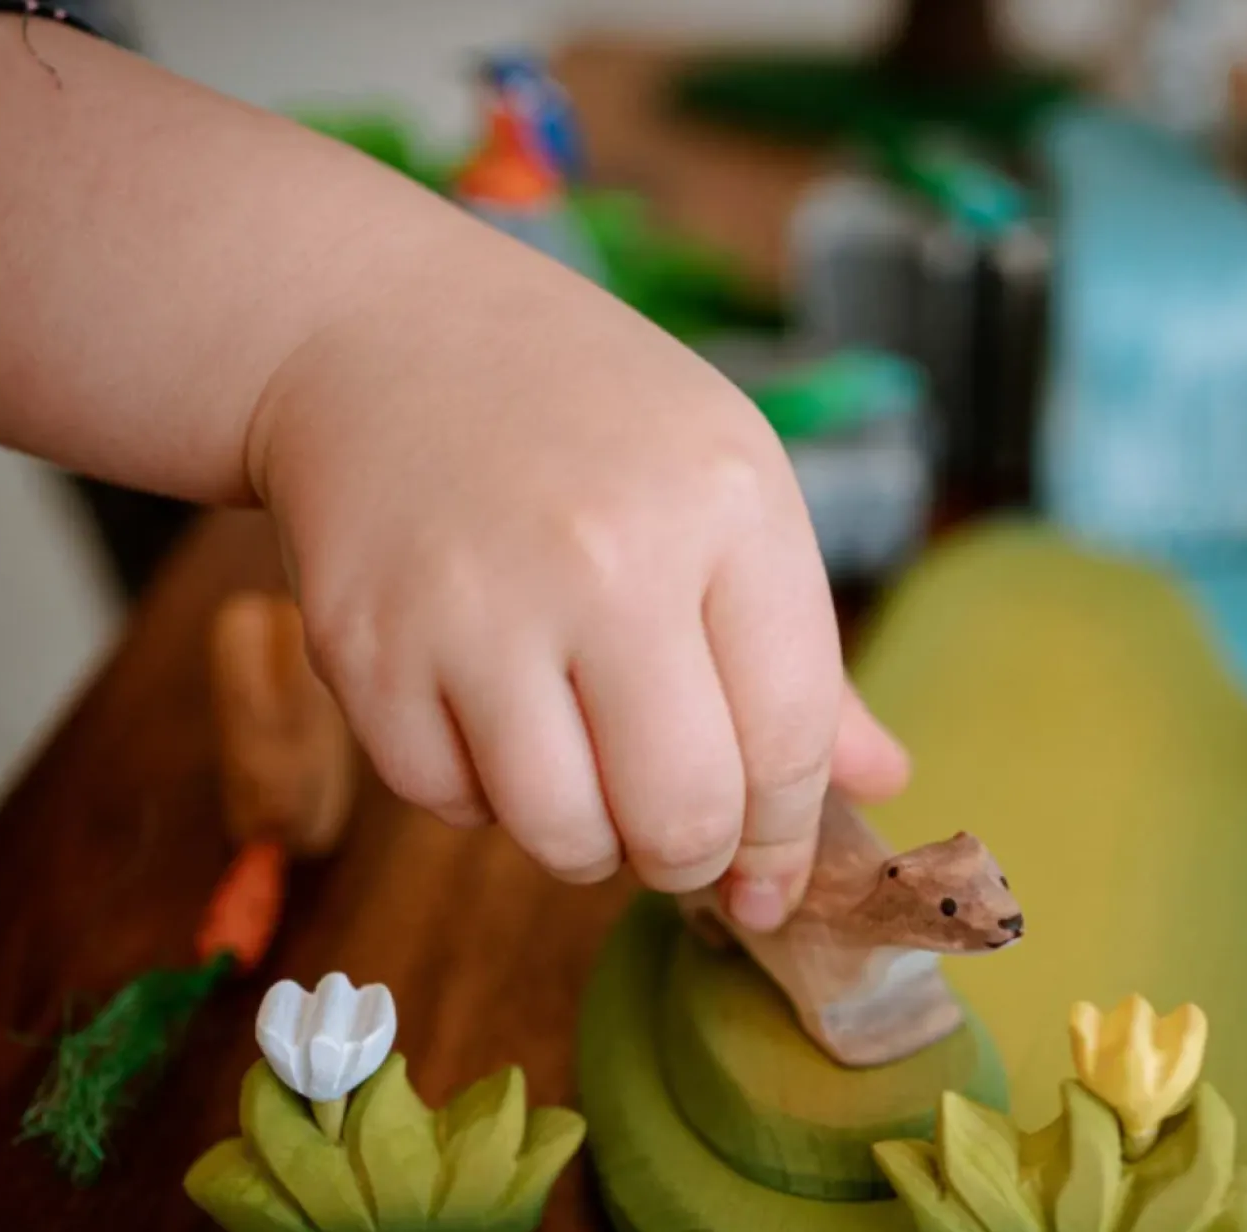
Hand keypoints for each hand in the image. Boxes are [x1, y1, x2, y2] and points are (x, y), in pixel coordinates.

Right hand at [251, 218, 907, 929]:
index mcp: (725, 504)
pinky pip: (446, 804)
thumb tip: (884, 783)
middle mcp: (605, 555)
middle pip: (682, 816)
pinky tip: (484, 718)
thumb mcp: (721, 488)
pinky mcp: (362, 649)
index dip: (786, 839)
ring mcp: (472, 605)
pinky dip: (477, 795)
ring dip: (583, 840)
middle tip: (672, 839)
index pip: (790, 737)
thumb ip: (802, 652)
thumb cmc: (580, 417)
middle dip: (689, 860)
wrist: (379, 333)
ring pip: (561, 835)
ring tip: (578, 769)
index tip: (767, 883)